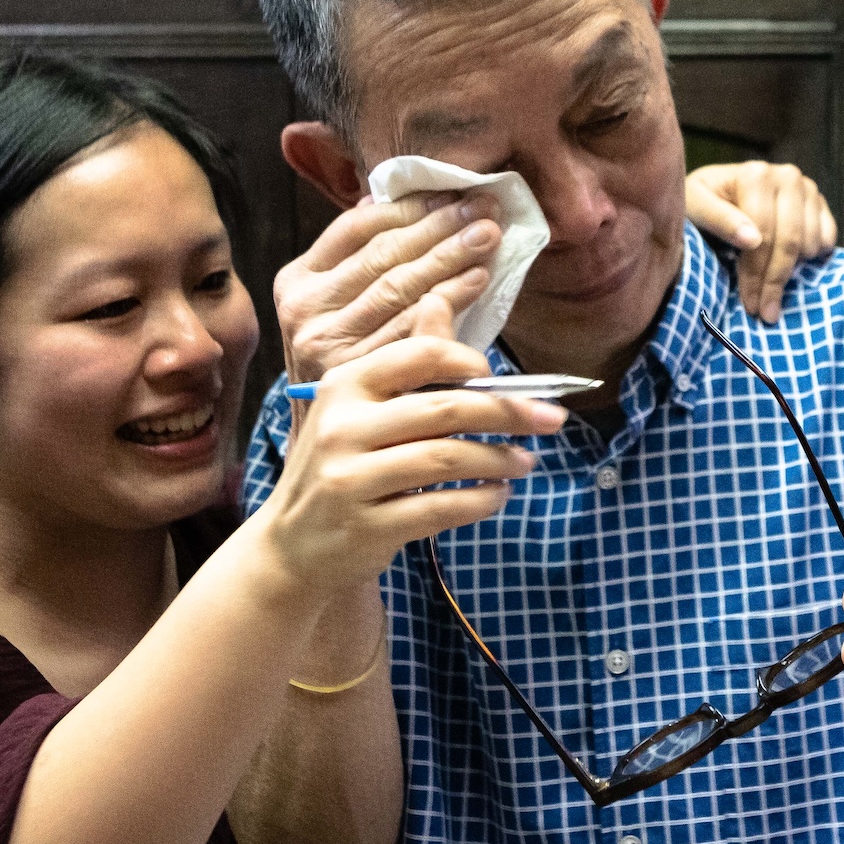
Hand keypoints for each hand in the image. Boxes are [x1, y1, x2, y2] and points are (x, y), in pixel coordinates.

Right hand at [256, 297, 566, 595]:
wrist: (294, 545)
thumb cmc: (342, 467)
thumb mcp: (360, 409)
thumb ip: (406, 363)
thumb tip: (441, 299)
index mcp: (344, 386)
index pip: (419, 355)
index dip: (471, 361)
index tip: (503, 377)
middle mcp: (342, 427)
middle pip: (445, 408)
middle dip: (509, 412)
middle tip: (550, 419)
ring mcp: (351, 479)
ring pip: (448, 458)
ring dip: (499, 459)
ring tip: (525, 461)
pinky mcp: (367, 526)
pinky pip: (441, 508)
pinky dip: (481, 500)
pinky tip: (498, 495)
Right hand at [275, 192, 502, 384]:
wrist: (327, 454)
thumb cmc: (343, 367)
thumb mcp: (335, 309)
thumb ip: (359, 262)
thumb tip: (402, 198)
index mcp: (296, 281)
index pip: (357, 230)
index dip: (409, 209)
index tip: (453, 195)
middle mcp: (305, 312)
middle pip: (382, 257)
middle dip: (438, 228)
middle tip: (485, 211)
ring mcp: (327, 347)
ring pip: (398, 290)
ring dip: (449, 260)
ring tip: (487, 239)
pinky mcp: (355, 378)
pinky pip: (411, 331)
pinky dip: (449, 303)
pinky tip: (478, 282)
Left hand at [685, 161, 837, 323]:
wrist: (718, 191)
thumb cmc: (701, 203)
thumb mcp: (695, 207)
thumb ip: (719, 220)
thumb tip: (752, 240)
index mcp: (756, 175)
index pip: (764, 234)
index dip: (757, 273)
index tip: (750, 304)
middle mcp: (787, 176)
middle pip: (790, 241)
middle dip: (775, 281)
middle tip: (765, 313)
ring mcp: (807, 188)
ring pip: (810, 244)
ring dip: (792, 272)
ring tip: (769, 286)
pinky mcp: (820, 203)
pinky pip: (827, 240)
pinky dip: (810, 259)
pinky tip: (787, 266)